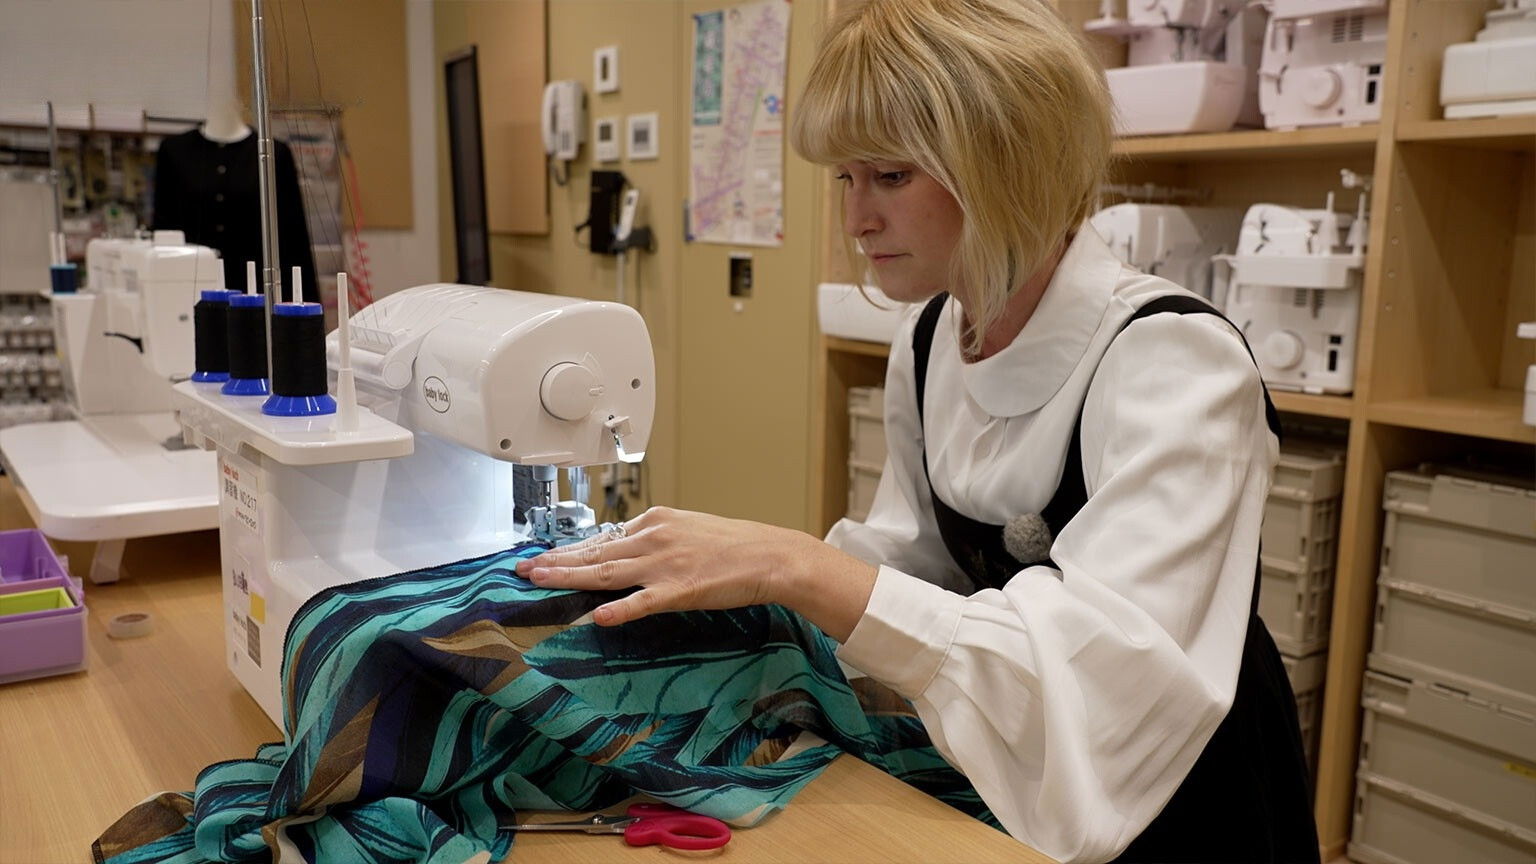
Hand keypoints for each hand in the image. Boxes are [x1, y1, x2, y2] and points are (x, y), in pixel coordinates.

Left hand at [515, 506, 877, 638]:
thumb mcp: (688, 531)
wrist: (771, 556)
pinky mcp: (680, 589)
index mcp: (655, 521)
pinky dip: (619, 608)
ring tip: (539, 581)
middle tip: (522, 569)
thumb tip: (624, 551)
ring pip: (606, 571)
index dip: (569, 550)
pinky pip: (642, 601)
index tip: (544, 557)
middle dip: (555, 561)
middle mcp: (653, 537)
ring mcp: (664, 564)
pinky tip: (596, 616)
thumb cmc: (734, 545)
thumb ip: (654, 540)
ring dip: (568, 577)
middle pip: (594, 552)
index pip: (602, 538)